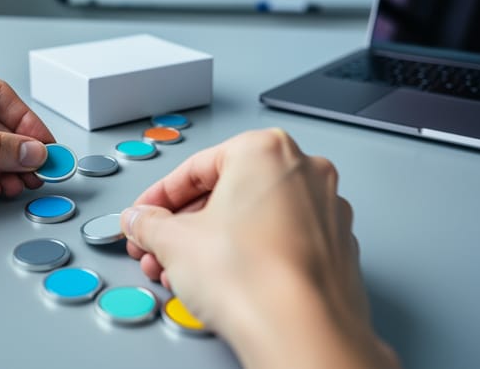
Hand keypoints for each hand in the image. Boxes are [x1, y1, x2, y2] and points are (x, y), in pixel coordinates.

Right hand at [120, 128, 397, 368]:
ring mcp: (327, 209)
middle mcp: (304, 170)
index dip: (160, 197)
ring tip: (183, 272)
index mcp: (265, 150)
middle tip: (159, 246)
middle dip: (185, 225)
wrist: (299, 331)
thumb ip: (149, 224)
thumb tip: (142, 221)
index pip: (196, 167)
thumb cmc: (252, 277)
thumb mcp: (174, 242)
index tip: (145, 215)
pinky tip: (223, 281)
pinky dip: (248, 254)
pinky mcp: (336, 247)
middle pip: (227, 192)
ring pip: (253, 218)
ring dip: (212, 242)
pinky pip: (280, 240)